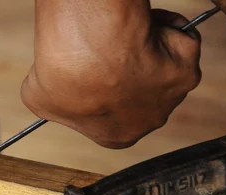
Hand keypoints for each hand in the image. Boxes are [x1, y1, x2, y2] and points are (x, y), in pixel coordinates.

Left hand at [21, 2, 201, 147]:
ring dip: (145, 49)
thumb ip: (50, 98)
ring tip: (121, 38)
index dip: (103, 92)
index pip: (113, 118)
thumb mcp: (37, 97)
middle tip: (106, 52)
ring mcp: (172, 98)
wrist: (94, 49)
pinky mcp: (187, 69)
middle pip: (141, 92)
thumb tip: (46, 88)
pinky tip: (142, 27)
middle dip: (127, 71)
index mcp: (115, 136)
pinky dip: (165, 28)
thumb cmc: (64, 76)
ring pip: (162, 66)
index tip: (93, 74)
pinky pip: (181, 42)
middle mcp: (148, 122)